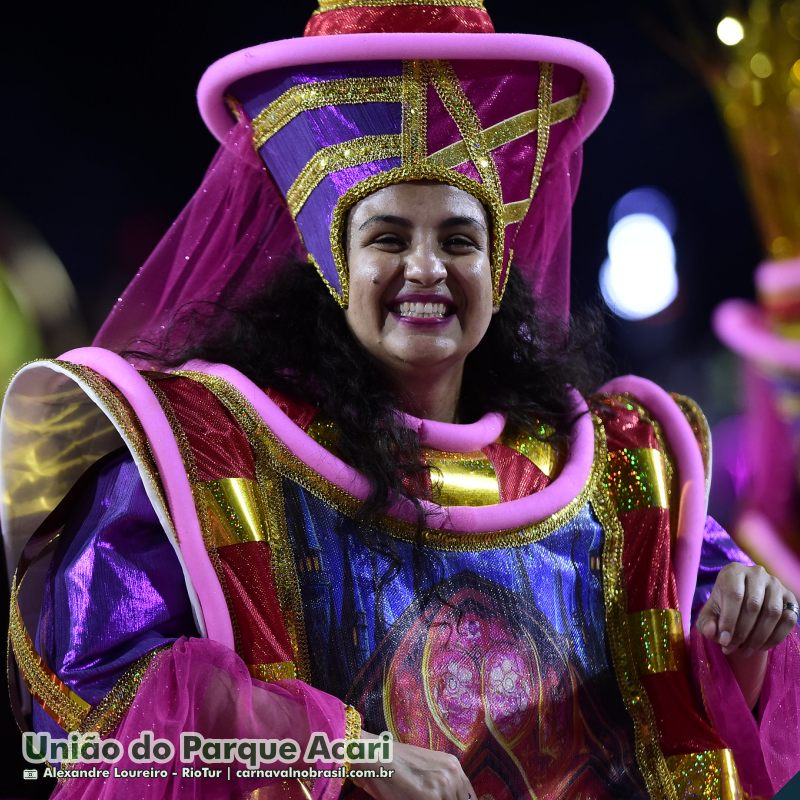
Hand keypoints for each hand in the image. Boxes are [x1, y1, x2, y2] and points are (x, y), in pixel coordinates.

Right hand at [352, 730, 475, 799]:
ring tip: (419, 798)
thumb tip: (450, 796)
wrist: (376, 756)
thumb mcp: (427, 769)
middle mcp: (453, 774)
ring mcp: (443, 787)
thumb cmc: (396, 763)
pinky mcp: (430, 798)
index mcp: (454, 766)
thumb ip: (442, 785)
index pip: (469, 798)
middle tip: (427, 799)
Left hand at [697, 563, 797, 655]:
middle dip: (742, 632)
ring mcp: (776, 584)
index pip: (734, 595)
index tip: (723, 641)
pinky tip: (761, 647)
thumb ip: (706, 623)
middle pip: (753, 605)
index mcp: (733, 571)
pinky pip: (788, 619)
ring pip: (772, 613)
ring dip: (759, 637)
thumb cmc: (723, 606)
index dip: (729, 620)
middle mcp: (757, 573)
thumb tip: (711, 632)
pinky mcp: (790, 598)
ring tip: (745, 651)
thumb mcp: (709, 613)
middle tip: (732, 648)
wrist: (742, 603)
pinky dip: (775, 637)